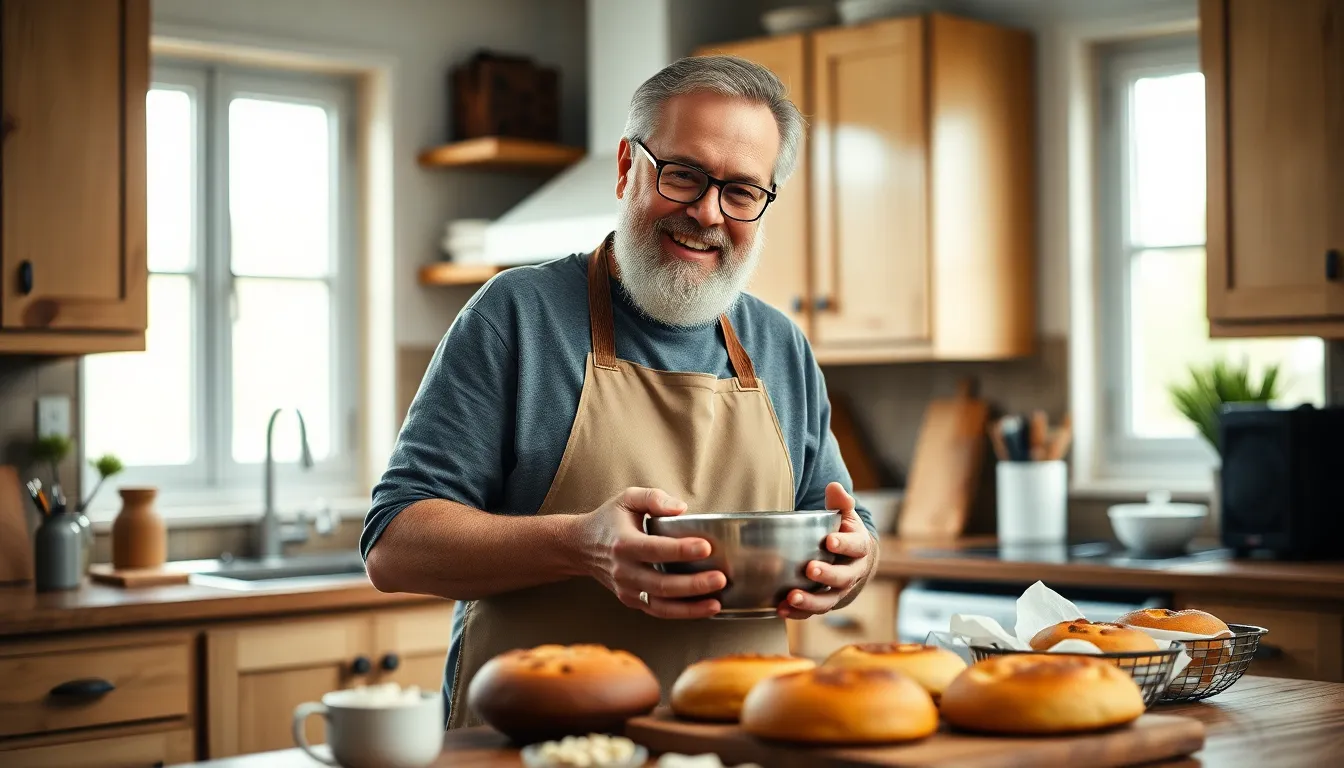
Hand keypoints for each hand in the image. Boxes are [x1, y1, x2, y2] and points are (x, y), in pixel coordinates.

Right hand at [572, 487, 725, 618]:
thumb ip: (653, 498)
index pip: (655, 549)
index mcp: (623, 543)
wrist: (581, 547)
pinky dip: (682, 613)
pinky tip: (705, 608)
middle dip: (693, 584)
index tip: (706, 547)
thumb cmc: (610, 520)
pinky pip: (658, 611)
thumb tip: (681, 508)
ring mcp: (626, 589)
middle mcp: (623, 570)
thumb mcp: (627, 498)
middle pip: (661, 583)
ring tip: (717, 602)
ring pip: (660, 604)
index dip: (681, 550)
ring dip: (690, 607)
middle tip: (720, 578)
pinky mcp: (632, 600)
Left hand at [777, 482, 872, 619]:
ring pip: (829, 600)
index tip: (830, 540)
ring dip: (810, 601)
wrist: (853, 560)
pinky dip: (798, 613)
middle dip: (827, 575)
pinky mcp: (824, 602)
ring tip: (791, 597)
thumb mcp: (846, 515)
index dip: (844, 544)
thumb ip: (840, 502)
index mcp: (859, 548)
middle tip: (810, 569)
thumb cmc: (845, 532)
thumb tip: (834, 487)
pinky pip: (813, 612)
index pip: (856, 547)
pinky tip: (781, 609)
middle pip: (844, 577)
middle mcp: (852, 572)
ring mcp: (839, 591)